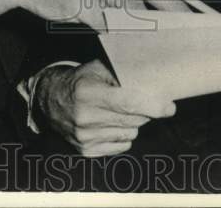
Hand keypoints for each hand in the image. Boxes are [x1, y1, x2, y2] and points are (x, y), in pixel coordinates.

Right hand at [34, 59, 175, 156]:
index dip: (153, 106)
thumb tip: (155, 79)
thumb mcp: (97, 69)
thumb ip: (123, 73)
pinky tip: (111, 124)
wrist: (51, 101)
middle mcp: (85, 118)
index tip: (169, 107)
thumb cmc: (81, 81)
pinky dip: (123, 136)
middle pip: (133, 120)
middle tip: (142, 101)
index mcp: (88, 93)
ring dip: (132, 123)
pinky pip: (121, 146)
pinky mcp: (86, 151)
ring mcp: (84, 138)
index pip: (128, 103)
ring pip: (130, 134)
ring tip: (118, 111)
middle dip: (144, 111)